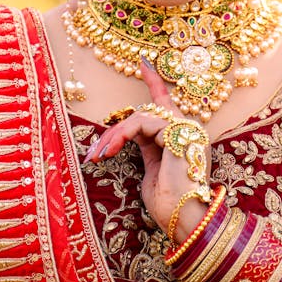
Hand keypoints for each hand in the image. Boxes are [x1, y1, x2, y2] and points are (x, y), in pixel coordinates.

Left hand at [83, 60, 210, 235]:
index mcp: (182, 138)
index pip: (165, 102)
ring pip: (140, 117)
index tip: (143, 62)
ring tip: (99, 156)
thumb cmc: (169, 204)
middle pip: (144, 113)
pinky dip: (121, 135)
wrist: (184, 219)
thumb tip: (129, 135)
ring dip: (113, 136)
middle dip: (115, 131)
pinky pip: (142, 122)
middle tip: (94, 154)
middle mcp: (187, 129)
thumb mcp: (152, 172)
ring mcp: (185, 129)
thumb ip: (146, 149)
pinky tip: (110, 151)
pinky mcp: (178, 132)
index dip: (154, 81)